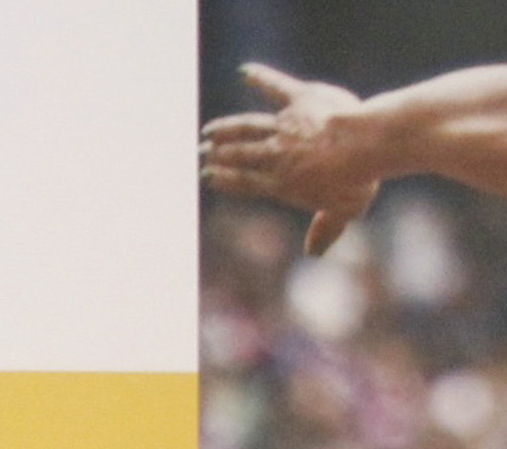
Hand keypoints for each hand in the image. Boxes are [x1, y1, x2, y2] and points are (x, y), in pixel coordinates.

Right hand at [204, 62, 383, 252]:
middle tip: (204, 153)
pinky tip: (246, 71)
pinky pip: (277, 87)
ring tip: (210, 130)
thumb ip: (326, 230)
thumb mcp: (344, 211)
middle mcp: (276, 155)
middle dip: (219, 154)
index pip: (245, 182)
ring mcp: (286, 126)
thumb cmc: (358, 179)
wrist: (369, 143)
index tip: (209, 177)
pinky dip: (262, 78)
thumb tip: (315, 252)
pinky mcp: (301, 99)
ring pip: (248, 127)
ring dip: (227, 128)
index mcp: (282, 184)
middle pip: (241, 155)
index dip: (224, 179)